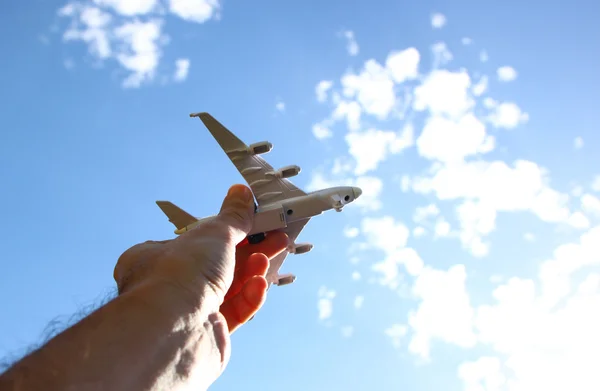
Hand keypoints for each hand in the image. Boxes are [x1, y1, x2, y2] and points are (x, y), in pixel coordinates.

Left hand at [114, 183, 287, 331]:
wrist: (174, 332)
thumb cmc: (179, 274)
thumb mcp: (213, 234)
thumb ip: (233, 217)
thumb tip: (241, 192)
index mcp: (157, 258)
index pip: (197, 240)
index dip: (228, 230)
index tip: (253, 220)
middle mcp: (170, 286)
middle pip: (219, 263)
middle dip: (250, 249)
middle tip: (276, 237)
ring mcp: (189, 312)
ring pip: (230, 288)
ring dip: (251, 271)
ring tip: (268, 258)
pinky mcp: (209, 333)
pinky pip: (234, 311)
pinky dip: (249, 297)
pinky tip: (260, 284)